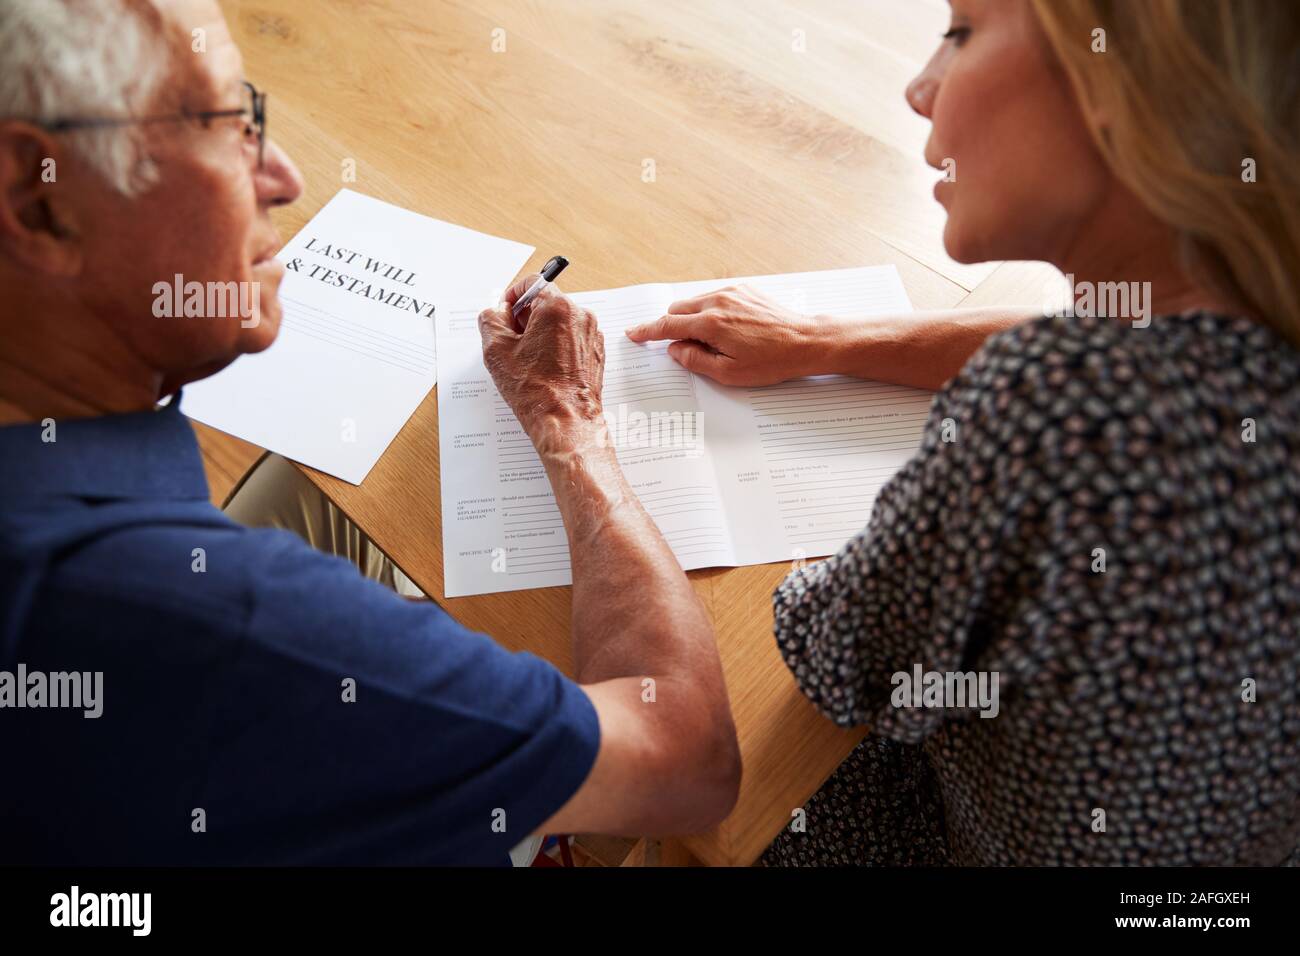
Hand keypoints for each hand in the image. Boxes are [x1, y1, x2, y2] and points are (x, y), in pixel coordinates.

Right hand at [478, 274, 605, 443]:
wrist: (566, 420)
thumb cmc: (536, 390)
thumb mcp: (496, 350)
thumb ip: (490, 319)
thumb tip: (496, 312)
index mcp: (557, 307)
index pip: (532, 282)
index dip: (512, 296)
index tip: (505, 312)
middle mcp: (580, 315)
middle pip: (547, 302)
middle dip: (526, 317)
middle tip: (511, 341)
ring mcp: (592, 334)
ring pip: (560, 322)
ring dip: (541, 333)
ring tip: (528, 360)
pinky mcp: (597, 352)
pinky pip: (572, 338)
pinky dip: (557, 346)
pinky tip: (545, 368)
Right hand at [624, 284, 831, 385]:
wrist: (806, 341)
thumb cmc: (772, 361)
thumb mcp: (729, 373)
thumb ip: (695, 361)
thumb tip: (675, 350)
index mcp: (711, 323)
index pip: (667, 325)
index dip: (647, 331)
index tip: (634, 333)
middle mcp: (718, 301)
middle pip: (678, 309)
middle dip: (673, 327)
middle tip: (687, 349)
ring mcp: (732, 292)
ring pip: (695, 302)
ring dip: (693, 319)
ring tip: (715, 342)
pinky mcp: (744, 289)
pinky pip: (714, 297)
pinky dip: (710, 311)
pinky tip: (729, 330)